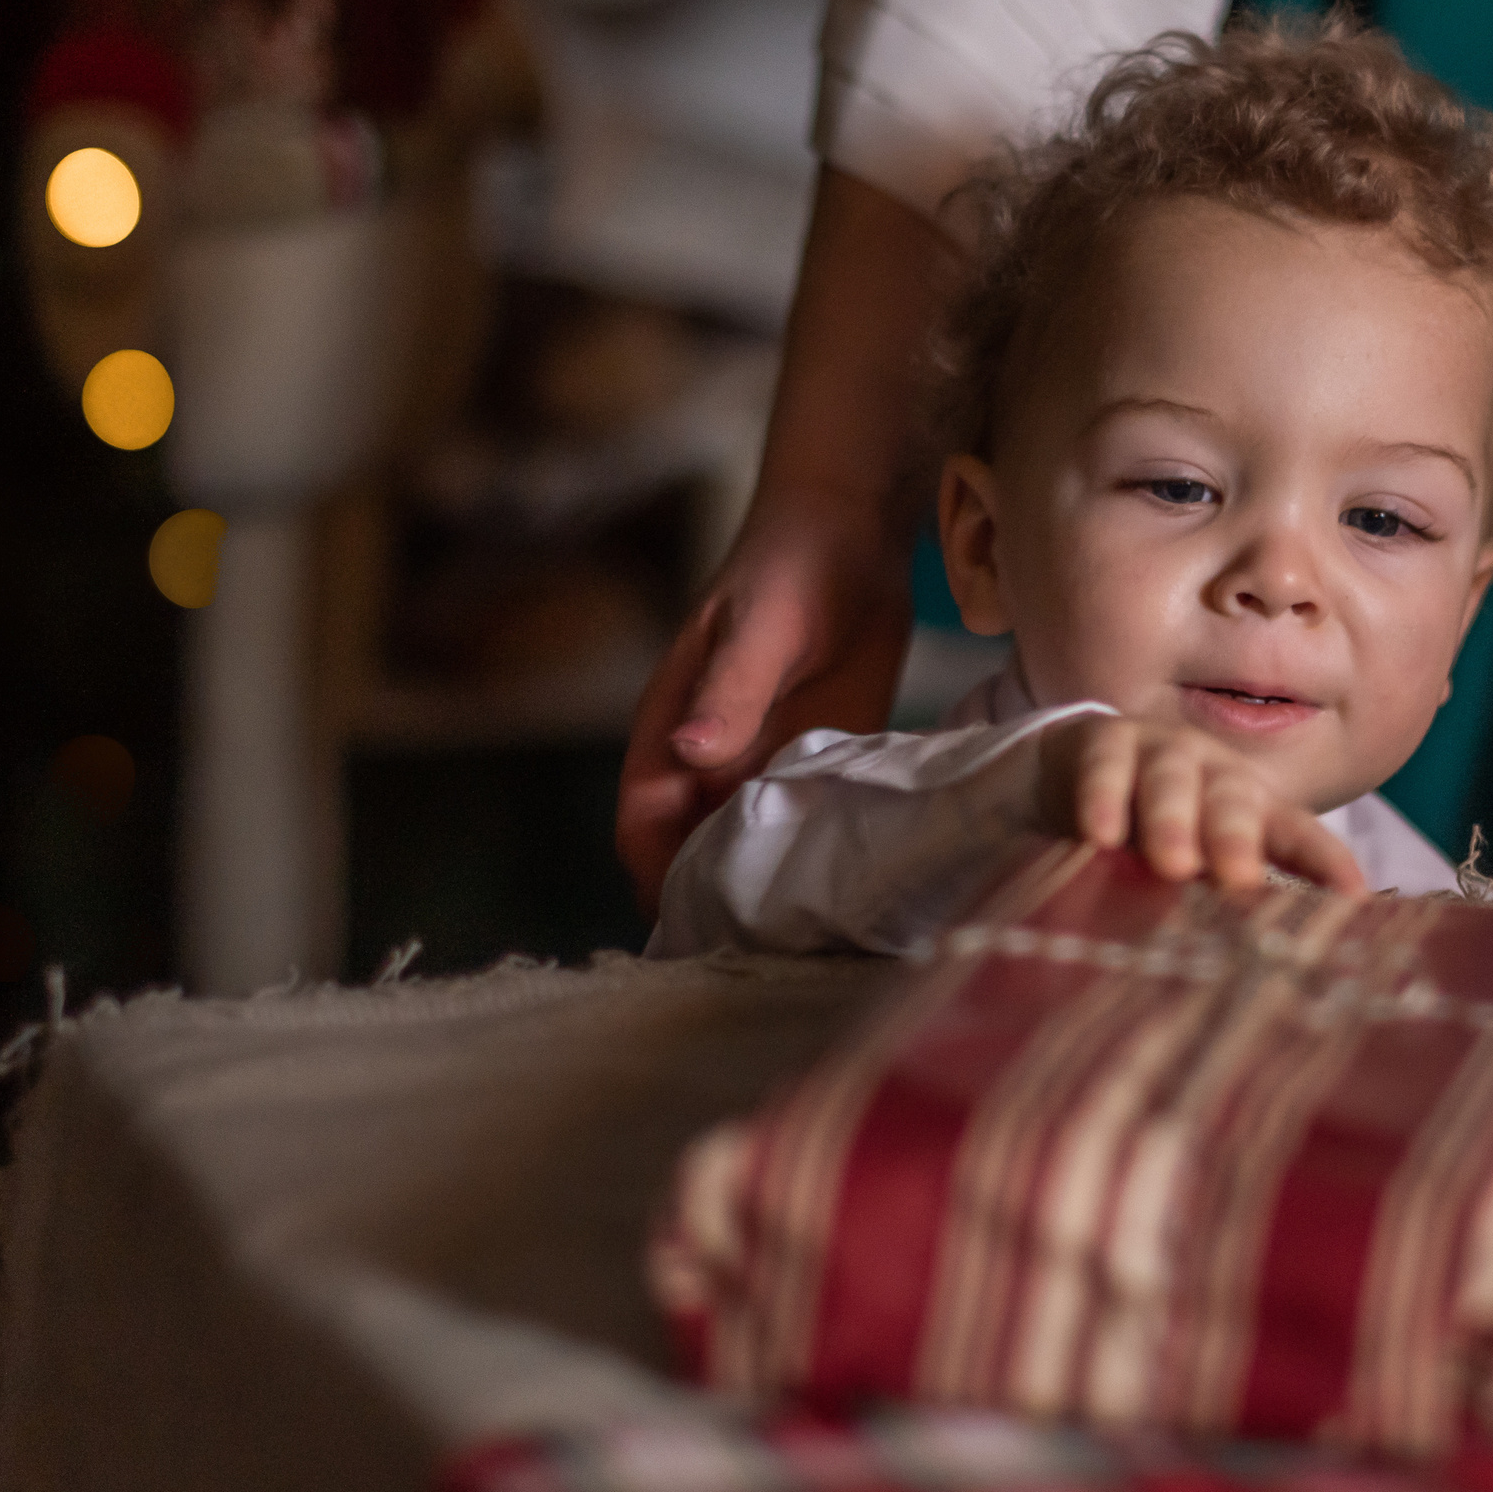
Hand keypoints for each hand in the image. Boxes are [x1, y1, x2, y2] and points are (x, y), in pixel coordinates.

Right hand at [616, 169, 956, 910]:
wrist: (851, 529)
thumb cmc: (789, 566)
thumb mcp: (761, 627)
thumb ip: (730, 692)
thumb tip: (687, 755)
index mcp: (671, 727)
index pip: (641, 820)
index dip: (654, 876)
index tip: (688, 929)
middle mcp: (707, 758)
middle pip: (689, 851)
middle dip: (710, 905)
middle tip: (758, 962)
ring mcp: (760, 763)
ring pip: (746, 848)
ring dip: (764, 893)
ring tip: (804, 949)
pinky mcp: (812, 760)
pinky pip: (802, 825)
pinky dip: (813, 863)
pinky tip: (846, 900)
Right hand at [1041, 716, 1366, 896]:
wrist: (1077, 773)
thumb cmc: (1150, 834)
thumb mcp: (1190, 867)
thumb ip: (1215, 903)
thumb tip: (1247, 974)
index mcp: (1249, 808)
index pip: (1295, 833)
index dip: (1324, 861)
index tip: (1352, 896)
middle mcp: (1212, 774)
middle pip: (1233, 801)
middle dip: (1238, 837)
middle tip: (1239, 878)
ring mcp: (1160, 752)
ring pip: (1172, 780)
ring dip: (1173, 820)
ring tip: (1173, 864)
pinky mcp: (1106, 742)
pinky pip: (1106, 768)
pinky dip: (1104, 799)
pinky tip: (1101, 835)